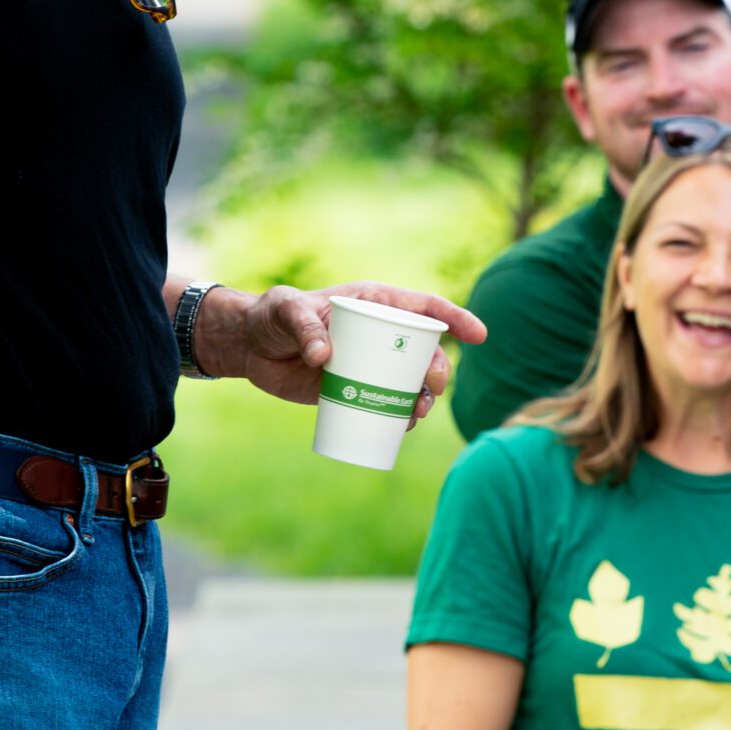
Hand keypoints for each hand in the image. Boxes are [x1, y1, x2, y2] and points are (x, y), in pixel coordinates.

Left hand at [214, 283, 485, 424]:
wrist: (251, 347)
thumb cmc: (272, 316)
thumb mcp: (286, 311)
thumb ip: (304, 327)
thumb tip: (326, 357)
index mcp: (374, 302)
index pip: (425, 308)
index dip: (456, 318)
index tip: (479, 335)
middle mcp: (380, 333)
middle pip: (425, 350)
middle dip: (439, 369)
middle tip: (430, 387)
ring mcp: (370, 363)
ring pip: (411, 381)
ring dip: (423, 398)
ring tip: (415, 414)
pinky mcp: (356, 388)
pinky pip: (388, 403)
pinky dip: (400, 417)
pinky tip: (401, 427)